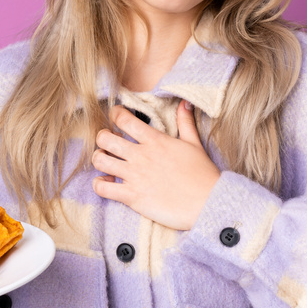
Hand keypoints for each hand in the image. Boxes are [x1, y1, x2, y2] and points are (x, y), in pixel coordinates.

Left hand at [92, 100, 219, 229]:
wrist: (207, 204)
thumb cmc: (203, 175)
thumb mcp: (194, 144)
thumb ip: (185, 122)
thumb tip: (184, 103)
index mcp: (155, 140)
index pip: (125, 119)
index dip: (115, 114)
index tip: (115, 115)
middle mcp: (141, 156)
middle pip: (105, 138)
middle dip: (102, 137)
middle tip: (107, 141)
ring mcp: (135, 176)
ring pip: (100, 161)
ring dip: (99, 159)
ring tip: (106, 161)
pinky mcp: (132, 197)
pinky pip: (102, 189)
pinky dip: (99, 185)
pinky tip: (106, 183)